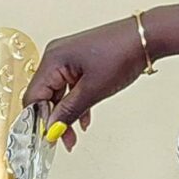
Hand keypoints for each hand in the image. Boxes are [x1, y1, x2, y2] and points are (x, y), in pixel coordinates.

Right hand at [25, 6, 178, 148]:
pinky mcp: (79, 62)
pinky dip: (75, 104)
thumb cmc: (121, 53)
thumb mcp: (93, 90)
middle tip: (61, 140)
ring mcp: (67, 58)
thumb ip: (69, 111)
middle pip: (44, 95)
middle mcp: (56, 56)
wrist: (145, 38)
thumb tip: (53, 127)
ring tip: (72, 136)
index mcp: (53, 59)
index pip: (34, 96)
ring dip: (64, 114)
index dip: (38, 119)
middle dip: (53, 120)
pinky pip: (69, 87)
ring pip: (58, 93)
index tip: (47, 137)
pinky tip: (83, 120)